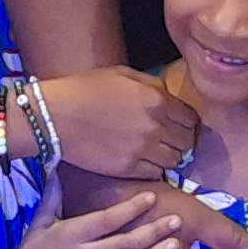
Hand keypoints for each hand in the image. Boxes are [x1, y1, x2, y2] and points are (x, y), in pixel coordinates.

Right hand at [3, 192, 189, 248]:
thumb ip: (53, 198)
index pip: (105, 219)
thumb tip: (55, 166)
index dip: (129, 208)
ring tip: (174, 244)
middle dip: (152, 232)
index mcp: (70, 234)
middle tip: (176, 219)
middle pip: (123, 244)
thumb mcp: (40, 223)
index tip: (151, 196)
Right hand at [40, 67, 200, 180]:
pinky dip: (154, 169)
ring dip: (169, 157)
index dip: (187, 123)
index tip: (181, 126)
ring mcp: (142, 149)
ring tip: (157, 152)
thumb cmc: (86, 89)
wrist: (56, 115)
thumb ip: (153, 86)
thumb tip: (169, 97)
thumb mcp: (124, 75)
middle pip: (186, 142)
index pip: (191, 119)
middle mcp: (155, 126)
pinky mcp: (127, 168)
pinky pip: (155, 173)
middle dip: (182, 141)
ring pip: (174, 161)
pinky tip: (143, 161)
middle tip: (171, 141)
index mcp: (158, 100)